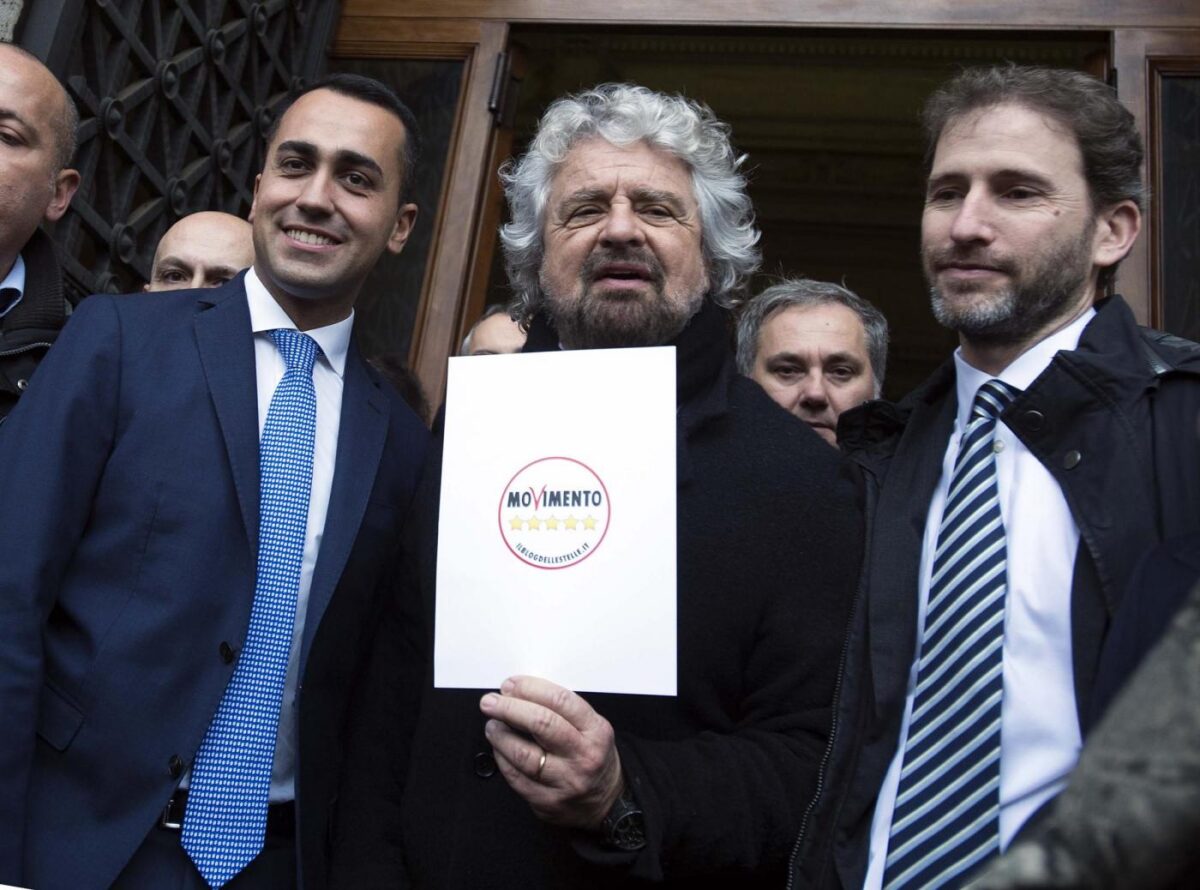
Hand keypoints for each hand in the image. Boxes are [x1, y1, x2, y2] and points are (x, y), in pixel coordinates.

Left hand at [479, 675, 623, 828]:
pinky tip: (499, 748)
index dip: (530, 689)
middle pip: (541, 724)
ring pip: (524, 755)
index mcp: (595, 731)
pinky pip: (517, 778)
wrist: (606, 801)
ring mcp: (565, 781)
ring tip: (493, 725)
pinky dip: (502, 759)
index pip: (560, 701)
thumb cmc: (592, 756)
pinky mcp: (548, 801)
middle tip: (491, 702)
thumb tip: (522, 692)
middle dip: (509, 708)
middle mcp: (583, 756)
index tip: (511, 685)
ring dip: (500, 735)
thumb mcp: (592, 727)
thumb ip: (562, 710)